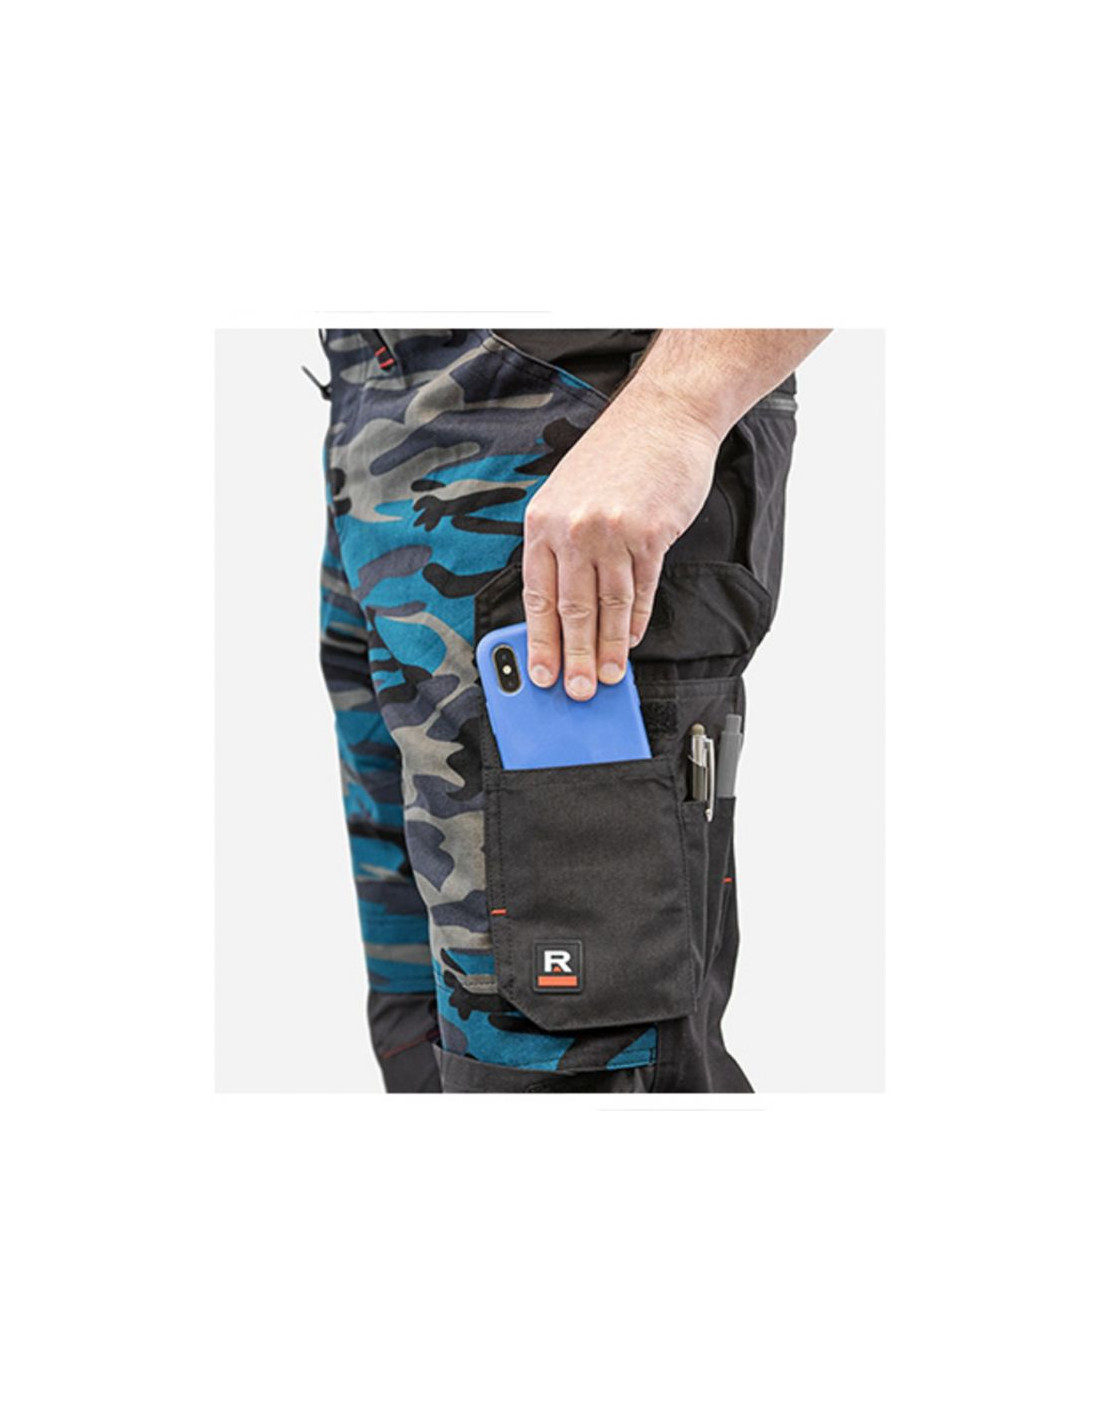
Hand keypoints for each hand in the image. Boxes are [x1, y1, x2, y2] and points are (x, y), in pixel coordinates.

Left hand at [522, 385, 719, 698]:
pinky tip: (632, 639)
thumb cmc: (615, 455)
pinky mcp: (651, 534)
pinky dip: (637, 620)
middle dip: (574, 657)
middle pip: (573, 610)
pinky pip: (642, 590)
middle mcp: (573, 528)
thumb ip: (559, 544)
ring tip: (608, 677)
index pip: (536, 595)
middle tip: (576, 692)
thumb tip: (557, 608)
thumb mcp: (566, 493)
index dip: (539, 641)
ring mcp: (613, 532)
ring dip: (609, 648)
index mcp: (542, 520)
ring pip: (609, 607)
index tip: (540, 673)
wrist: (663, 416)